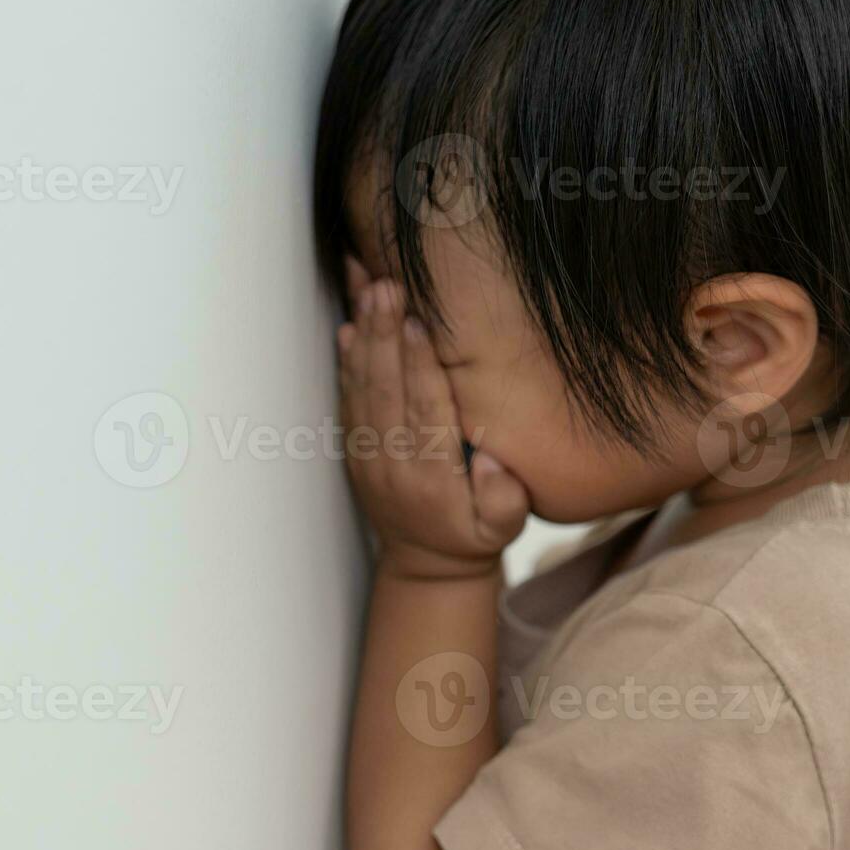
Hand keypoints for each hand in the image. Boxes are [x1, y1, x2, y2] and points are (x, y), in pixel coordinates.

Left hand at [337, 260, 530, 579]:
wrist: (424, 566)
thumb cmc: (472, 536)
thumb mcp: (502, 531)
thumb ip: (503, 500)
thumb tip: (492, 462)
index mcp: (432, 477)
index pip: (424, 410)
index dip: (418, 365)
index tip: (416, 322)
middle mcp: (393, 461)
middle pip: (387, 387)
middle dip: (384, 332)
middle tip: (385, 284)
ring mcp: (368, 452)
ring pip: (362, 385)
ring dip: (364, 334)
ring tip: (365, 286)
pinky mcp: (355, 445)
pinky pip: (348, 395)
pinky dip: (347, 358)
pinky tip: (349, 322)